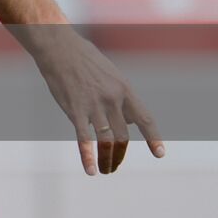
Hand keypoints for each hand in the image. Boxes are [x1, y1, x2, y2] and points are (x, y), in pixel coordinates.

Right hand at [29, 28, 163, 174]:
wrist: (58, 46)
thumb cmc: (82, 57)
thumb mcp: (109, 72)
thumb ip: (119, 95)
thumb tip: (128, 116)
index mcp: (124, 89)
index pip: (145, 119)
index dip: (154, 138)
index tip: (160, 154)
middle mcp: (113, 99)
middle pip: (123, 136)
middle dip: (120, 154)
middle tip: (114, 165)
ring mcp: (94, 105)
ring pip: (107, 141)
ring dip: (108, 160)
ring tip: (105, 171)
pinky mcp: (75, 109)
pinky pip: (84, 139)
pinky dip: (88, 157)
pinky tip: (90, 170)